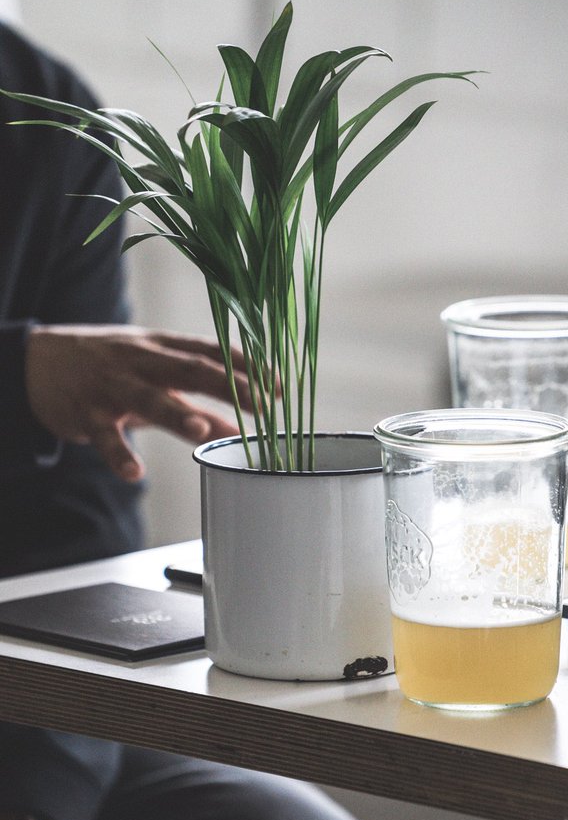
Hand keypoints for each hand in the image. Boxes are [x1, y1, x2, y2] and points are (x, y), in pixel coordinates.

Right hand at [25, 325, 252, 481]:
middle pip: (190, 369)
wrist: (36, 362)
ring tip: (200, 429)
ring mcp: (112, 384)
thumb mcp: (154, 380)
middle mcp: (140, 359)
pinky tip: (135, 473)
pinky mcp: (85, 411)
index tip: (279, 384)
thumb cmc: (110, 369)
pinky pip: (104, 436)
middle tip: (261, 404)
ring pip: (148, 397)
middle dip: (228, 385)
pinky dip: (120, 455)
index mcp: (162, 346)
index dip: (248, 367)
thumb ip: (196, 403)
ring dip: (175, 412)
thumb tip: (240, 429)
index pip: (212, 351)